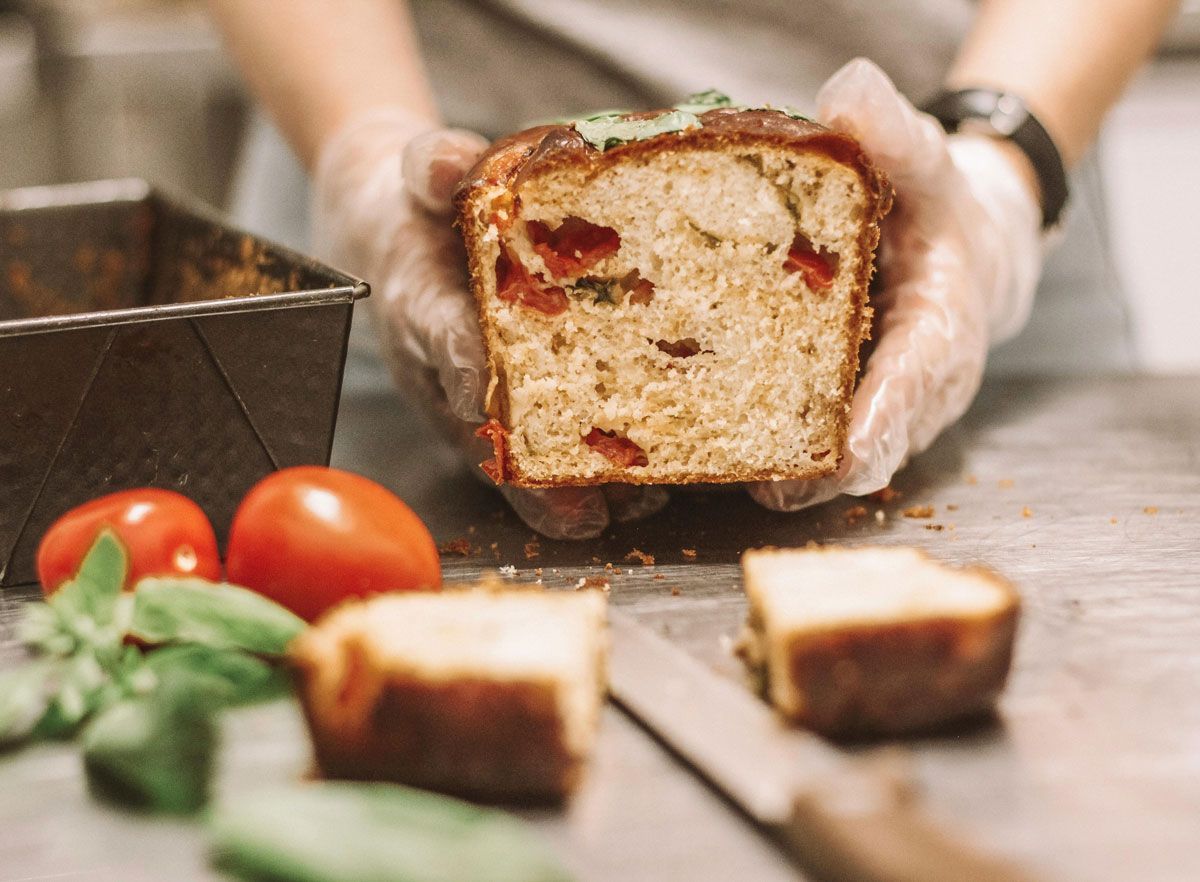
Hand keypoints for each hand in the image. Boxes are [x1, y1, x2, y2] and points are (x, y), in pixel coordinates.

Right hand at [311, 109, 667, 538]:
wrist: (403, 233)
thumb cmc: (422, 208)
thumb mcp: (421, 171)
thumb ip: (432, 165)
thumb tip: (447, 162)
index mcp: (422, 306)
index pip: (444, 340)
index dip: (475, 375)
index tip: (506, 406)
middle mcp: (448, 370)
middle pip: (487, 434)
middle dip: (534, 477)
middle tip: (586, 509)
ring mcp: (479, 400)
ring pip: (522, 460)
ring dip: (576, 489)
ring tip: (640, 505)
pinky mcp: (512, 411)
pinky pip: (548, 452)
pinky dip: (594, 476)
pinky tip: (653, 489)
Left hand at [749, 58, 1042, 510]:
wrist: (958, 244)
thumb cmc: (936, 206)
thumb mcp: (922, 159)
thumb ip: (893, 133)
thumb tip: (846, 94)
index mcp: (941, 332)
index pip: (917, 388)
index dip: (881, 425)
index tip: (844, 458)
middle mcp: (913, 388)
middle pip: (872, 446)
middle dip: (819, 473)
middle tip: (762, 487)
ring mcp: (877, 409)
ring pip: (835, 460)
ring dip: (784, 473)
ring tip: (721, 478)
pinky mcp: (843, 414)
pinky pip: (809, 443)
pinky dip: (766, 449)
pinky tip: (707, 450)